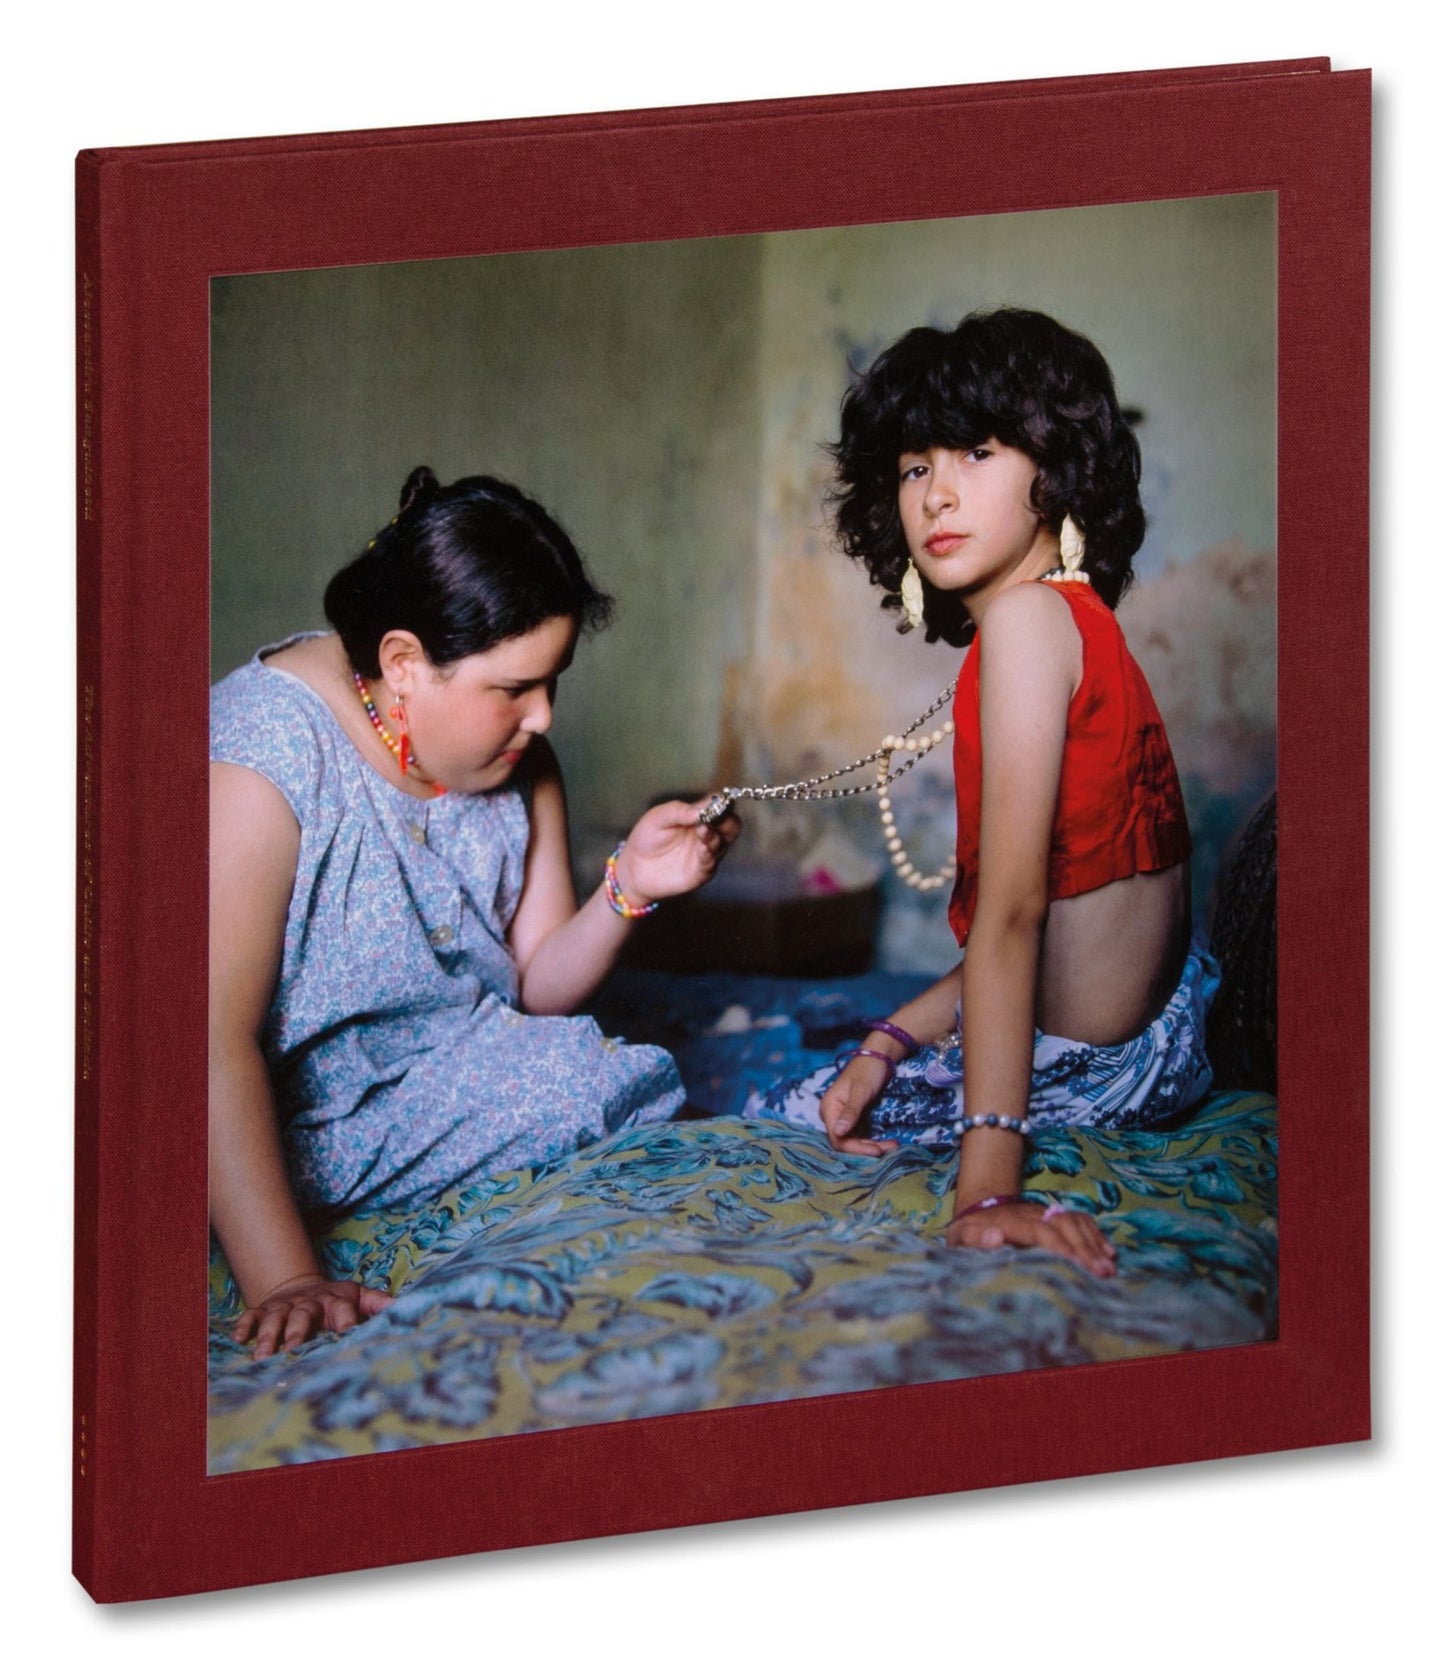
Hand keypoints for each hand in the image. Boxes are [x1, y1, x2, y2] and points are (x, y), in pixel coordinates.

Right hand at [233, 1272, 391, 1359]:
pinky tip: (241, 1340)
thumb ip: (379, 1304)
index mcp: (336, 1301)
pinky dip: (245, 1326)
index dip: (346, 1322)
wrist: (303, 1286)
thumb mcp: (361, 1298)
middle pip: (303, 1315)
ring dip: (269, 1335)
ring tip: (263, 1356)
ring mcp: (285, 1306)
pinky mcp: (264, 1309)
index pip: (343, 1311)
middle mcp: (309, 1302)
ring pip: (275, 1318)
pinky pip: (251, 1315)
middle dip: (297, 1332)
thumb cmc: (337, 1300)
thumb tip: (403, 1308)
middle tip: (292, 1351)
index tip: (348, 1336)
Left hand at [616, 799, 740, 904]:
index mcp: (699, 817)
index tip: (718, 802)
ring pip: (724, 843)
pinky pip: (711, 863)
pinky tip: (703, 849)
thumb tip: (702, 808)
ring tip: (702, 831)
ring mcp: (705, 853)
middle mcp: (707, 834)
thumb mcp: (658, 817)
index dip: (722, 803)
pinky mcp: (700, 872)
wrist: (634, 868)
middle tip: (716, 816)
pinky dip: (710, 855)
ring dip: (715, 835)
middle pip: (731, 825)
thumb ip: (679, 810)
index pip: (720, 806)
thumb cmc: (646, 839)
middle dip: (727, 820)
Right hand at [818, 1053, 899, 1156]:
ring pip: (856, 1141)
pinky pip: (863, 1136)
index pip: (837, 1138)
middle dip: (867, 1149)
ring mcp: (845, 1118)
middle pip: (846, 1142)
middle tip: (890, 1148)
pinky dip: (875, 1140)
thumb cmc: (868, 1069)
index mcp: (829, 1108)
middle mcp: (834, 1116)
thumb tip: (838, 1133)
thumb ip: (850, 1112)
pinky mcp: (856, 1119)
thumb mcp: (860, 1091)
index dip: (855, 1148)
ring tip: (893, 1145)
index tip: (876, 1151)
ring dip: (873, 1146)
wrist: (879, 1056)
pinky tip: (889, 1141)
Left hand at [945, 1200, 1116, 1277]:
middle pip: (1063, 1226)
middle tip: (1103, 1274)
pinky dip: (1095, 1234)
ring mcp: (1044, 1212)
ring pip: (1074, 1222)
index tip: (1076, 1266)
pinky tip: (1108, 1252)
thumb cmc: (969, 1232)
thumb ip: (975, 1238)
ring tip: (1109, 1268)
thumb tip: (995, 1238)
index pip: (1041, 1230)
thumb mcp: (961, 1236)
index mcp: (1010, 1221)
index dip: (1060, 1246)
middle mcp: (1032, 1213)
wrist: (977, 1208)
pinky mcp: (1052, 1215)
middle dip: (1084, 1249)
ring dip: (1093, 1244)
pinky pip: (1078, 1219)